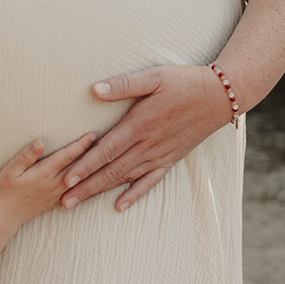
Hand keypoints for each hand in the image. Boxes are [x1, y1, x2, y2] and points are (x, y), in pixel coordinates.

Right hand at [0, 132, 97, 225]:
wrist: (7, 214)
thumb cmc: (6, 189)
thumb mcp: (11, 169)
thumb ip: (27, 156)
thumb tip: (40, 142)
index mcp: (44, 173)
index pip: (67, 156)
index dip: (81, 145)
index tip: (93, 135)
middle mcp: (55, 184)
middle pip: (79, 166)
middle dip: (93, 153)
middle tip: (108, 141)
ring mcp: (59, 194)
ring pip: (81, 179)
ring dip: (93, 167)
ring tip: (104, 156)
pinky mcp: (59, 201)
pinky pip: (78, 189)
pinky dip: (87, 181)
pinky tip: (94, 175)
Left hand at [62, 65, 230, 211]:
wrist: (221, 96)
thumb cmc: (185, 82)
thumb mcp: (154, 77)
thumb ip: (123, 85)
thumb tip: (94, 90)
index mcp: (139, 125)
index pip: (106, 150)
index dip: (85, 166)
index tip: (66, 179)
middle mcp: (147, 145)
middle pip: (110, 170)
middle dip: (85, 186)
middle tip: (63, 201)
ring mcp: (160, 155)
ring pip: (125, 178)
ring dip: (100, 192)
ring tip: (79, 203)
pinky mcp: (171, 159)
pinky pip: (150, 182)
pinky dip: (133, 195)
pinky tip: (119, 206)